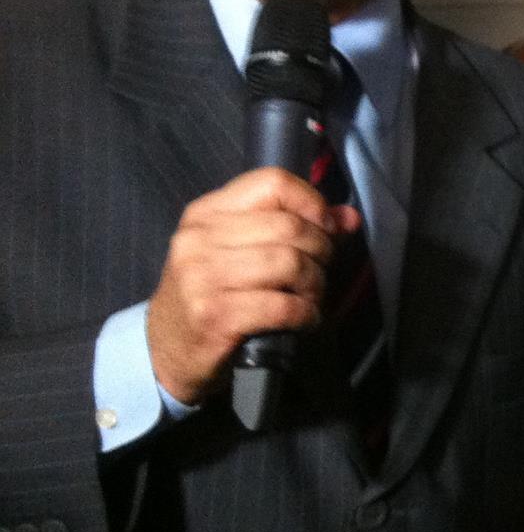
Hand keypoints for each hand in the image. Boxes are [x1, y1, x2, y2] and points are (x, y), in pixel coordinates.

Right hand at [144, 168, 357, 403]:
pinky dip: (306, 313)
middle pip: (289, 226)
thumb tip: (348, 218)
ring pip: (290, 263)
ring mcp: (203, 277)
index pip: (271, 182)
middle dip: (321, 249)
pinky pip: (283, 306)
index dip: (311, 202)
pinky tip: (305, 319)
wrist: (167, 349)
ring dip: (315, 283)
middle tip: (321, 269)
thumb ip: (294, 227)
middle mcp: (199, 239)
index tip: (327, 227)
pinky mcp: (214, 316)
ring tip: (312, 296)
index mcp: (206, 213)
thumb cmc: (211, 294)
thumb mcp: (240, 252)